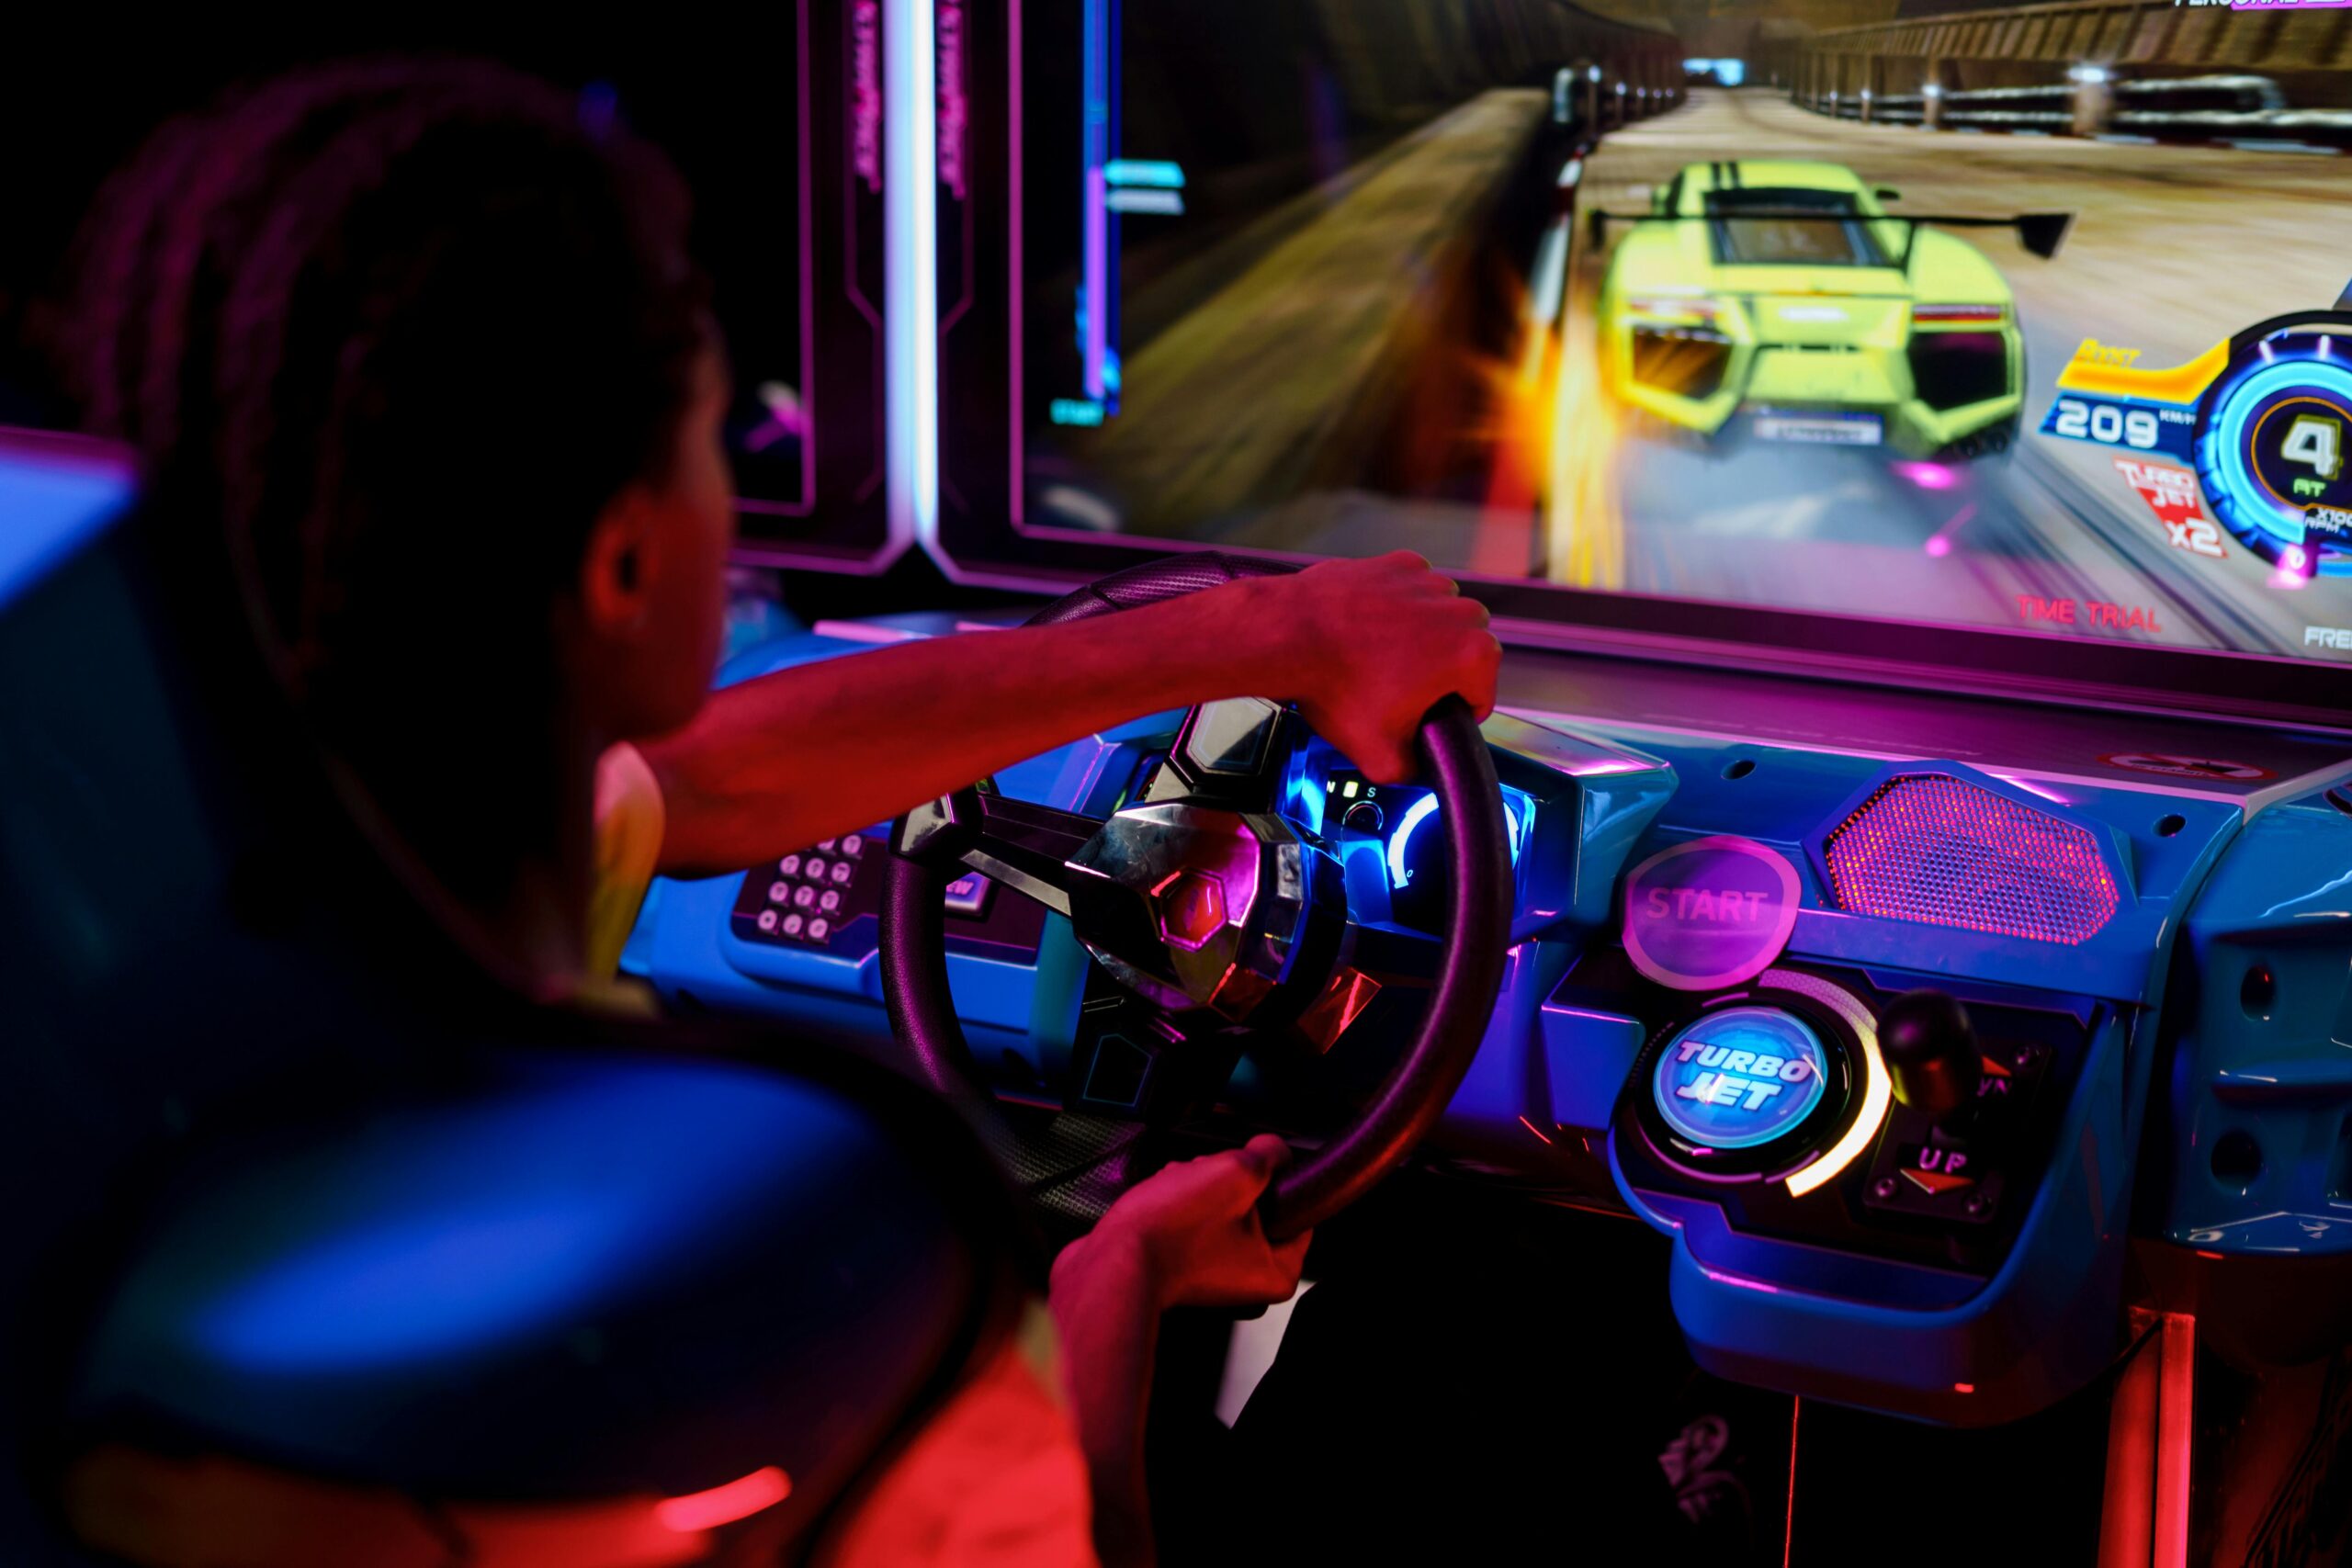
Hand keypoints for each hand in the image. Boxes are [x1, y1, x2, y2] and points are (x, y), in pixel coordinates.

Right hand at [1079, 1134, 1309, 1312]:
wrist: (1110, 1261)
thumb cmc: (1169, 1233)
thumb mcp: (1236, 1173)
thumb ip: (1268, 1154)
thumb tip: (1275, 1150)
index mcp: (1277, 1270)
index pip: (1299, 1212)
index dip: (1276, 1179)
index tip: (1255, 1169)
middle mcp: (1247, 1278)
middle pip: (1255, 1204)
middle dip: (1228, 1182)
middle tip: (1209, 1185)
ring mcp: (1212, 1271)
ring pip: (1219, 1204)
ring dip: (1198, 1186)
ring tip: (1179, 1194)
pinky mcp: (1181, 1262)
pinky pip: (1190, 1217)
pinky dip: (1176, 1202)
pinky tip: (1163, 1204)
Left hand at [1248, 551, 1501, 782]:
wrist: (1288, 637)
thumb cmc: (1334, 686)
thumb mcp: (1380, 756)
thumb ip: (1414, 770)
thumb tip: (1417, 767)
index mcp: (1472, 655)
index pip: (1481, 696)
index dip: (1453, 714)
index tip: (1426, 716)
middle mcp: (1459, 611)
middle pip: (1466, 653)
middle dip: (1441, 672)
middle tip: (1398, 691)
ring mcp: (1429, 582)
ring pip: (1441, 618)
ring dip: (1422, 637)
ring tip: (1380, 659)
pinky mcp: (1399, 564)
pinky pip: (1412, 591)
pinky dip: (1397, 607)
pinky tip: (1369, 627)